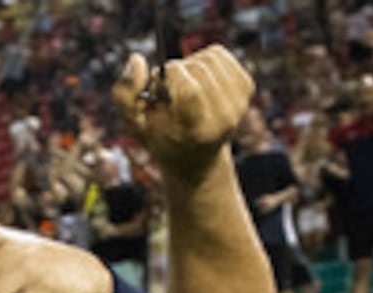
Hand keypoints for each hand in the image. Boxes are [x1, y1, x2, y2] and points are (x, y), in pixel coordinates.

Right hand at [113, 46, 255, 176]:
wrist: (196, 158)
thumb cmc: (161, 138)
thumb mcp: (135, 124)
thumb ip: (125, 95)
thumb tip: (136, 59)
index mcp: (198, 131)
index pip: (191, 89)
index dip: (171, 76)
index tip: (161, 84)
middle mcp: (225, 118)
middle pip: (198, 69)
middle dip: (177, 71)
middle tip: (171, 92)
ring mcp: (239, 103)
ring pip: (209, 57)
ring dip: (189, 65)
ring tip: (182, 87)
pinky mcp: (247, 87)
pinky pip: (219, 54)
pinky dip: (203, 59)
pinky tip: (197, 79)